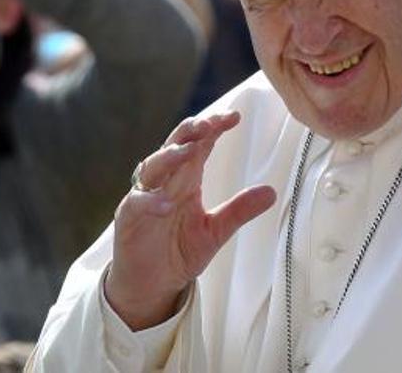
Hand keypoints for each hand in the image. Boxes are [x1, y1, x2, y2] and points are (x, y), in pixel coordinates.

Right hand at [105, 112, 276, 330]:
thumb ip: (239, 210)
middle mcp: (165, 182)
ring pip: (153, 167)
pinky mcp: (129, 218)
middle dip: (190, 132)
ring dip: (169, 157)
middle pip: (175, 146)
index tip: (234, 117)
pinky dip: (150, 201)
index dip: (213, 128)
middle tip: (209, 124)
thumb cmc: (179, 251)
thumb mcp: (215, 231)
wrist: (152, 284)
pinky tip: (166, 204)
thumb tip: (271, 191)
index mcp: (186, 179)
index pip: (199, 145)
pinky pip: (137, 203)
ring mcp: (145, 197)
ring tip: (188, 152)